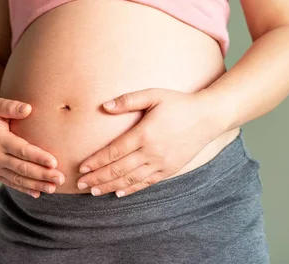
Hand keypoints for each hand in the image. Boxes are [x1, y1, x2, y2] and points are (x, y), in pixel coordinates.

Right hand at [0, 98, 64, 197]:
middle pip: (22, 168)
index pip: (21, 150)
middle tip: (60, 178)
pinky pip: (11, 183)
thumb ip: (11, 107)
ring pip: (18, 179)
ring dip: (36, 185)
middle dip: (42, 174)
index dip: (38, 157)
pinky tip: (38, 194)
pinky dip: (24, 189)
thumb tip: (28, 109)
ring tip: (53, 187)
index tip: (54, 162)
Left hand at [76, 88, 220, 197]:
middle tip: (80, 184)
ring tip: (94, 191)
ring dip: (110, 186)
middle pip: (119, 169)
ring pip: (131, 179)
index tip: (82, 167)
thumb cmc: (178, 103)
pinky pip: (147, 183)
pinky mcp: (170, 170)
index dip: (96, 162)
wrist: (208, 117)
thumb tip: (105, 106)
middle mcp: (152, 152)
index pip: (114, 152)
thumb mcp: (153, 95)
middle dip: (98, 177)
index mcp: (144, 134)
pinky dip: (131, 189)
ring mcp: (161, 163)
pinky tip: (118, 193)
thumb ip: (128, 100)